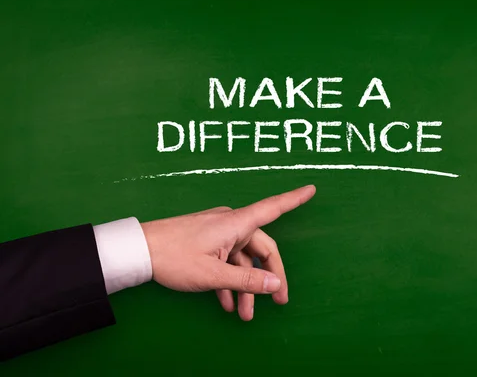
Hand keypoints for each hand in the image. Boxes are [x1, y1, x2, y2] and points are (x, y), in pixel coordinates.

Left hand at [140, 185, 315, 320]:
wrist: (139, 251)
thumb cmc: (174, 257)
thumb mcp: (213, 274)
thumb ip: (247, 279)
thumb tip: (275, 284)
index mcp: (235, 224)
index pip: (272, 208)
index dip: (294, 199)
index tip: (311, 189)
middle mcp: (230, 224)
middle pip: (261, 247)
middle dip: (269, 276)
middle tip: (278, 301)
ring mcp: (218, 233)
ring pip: (243, 259)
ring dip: (246, 285)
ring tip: (245, 314)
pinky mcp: (207, 241)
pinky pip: (227, 260)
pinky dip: (230, 280)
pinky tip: (227, 302)